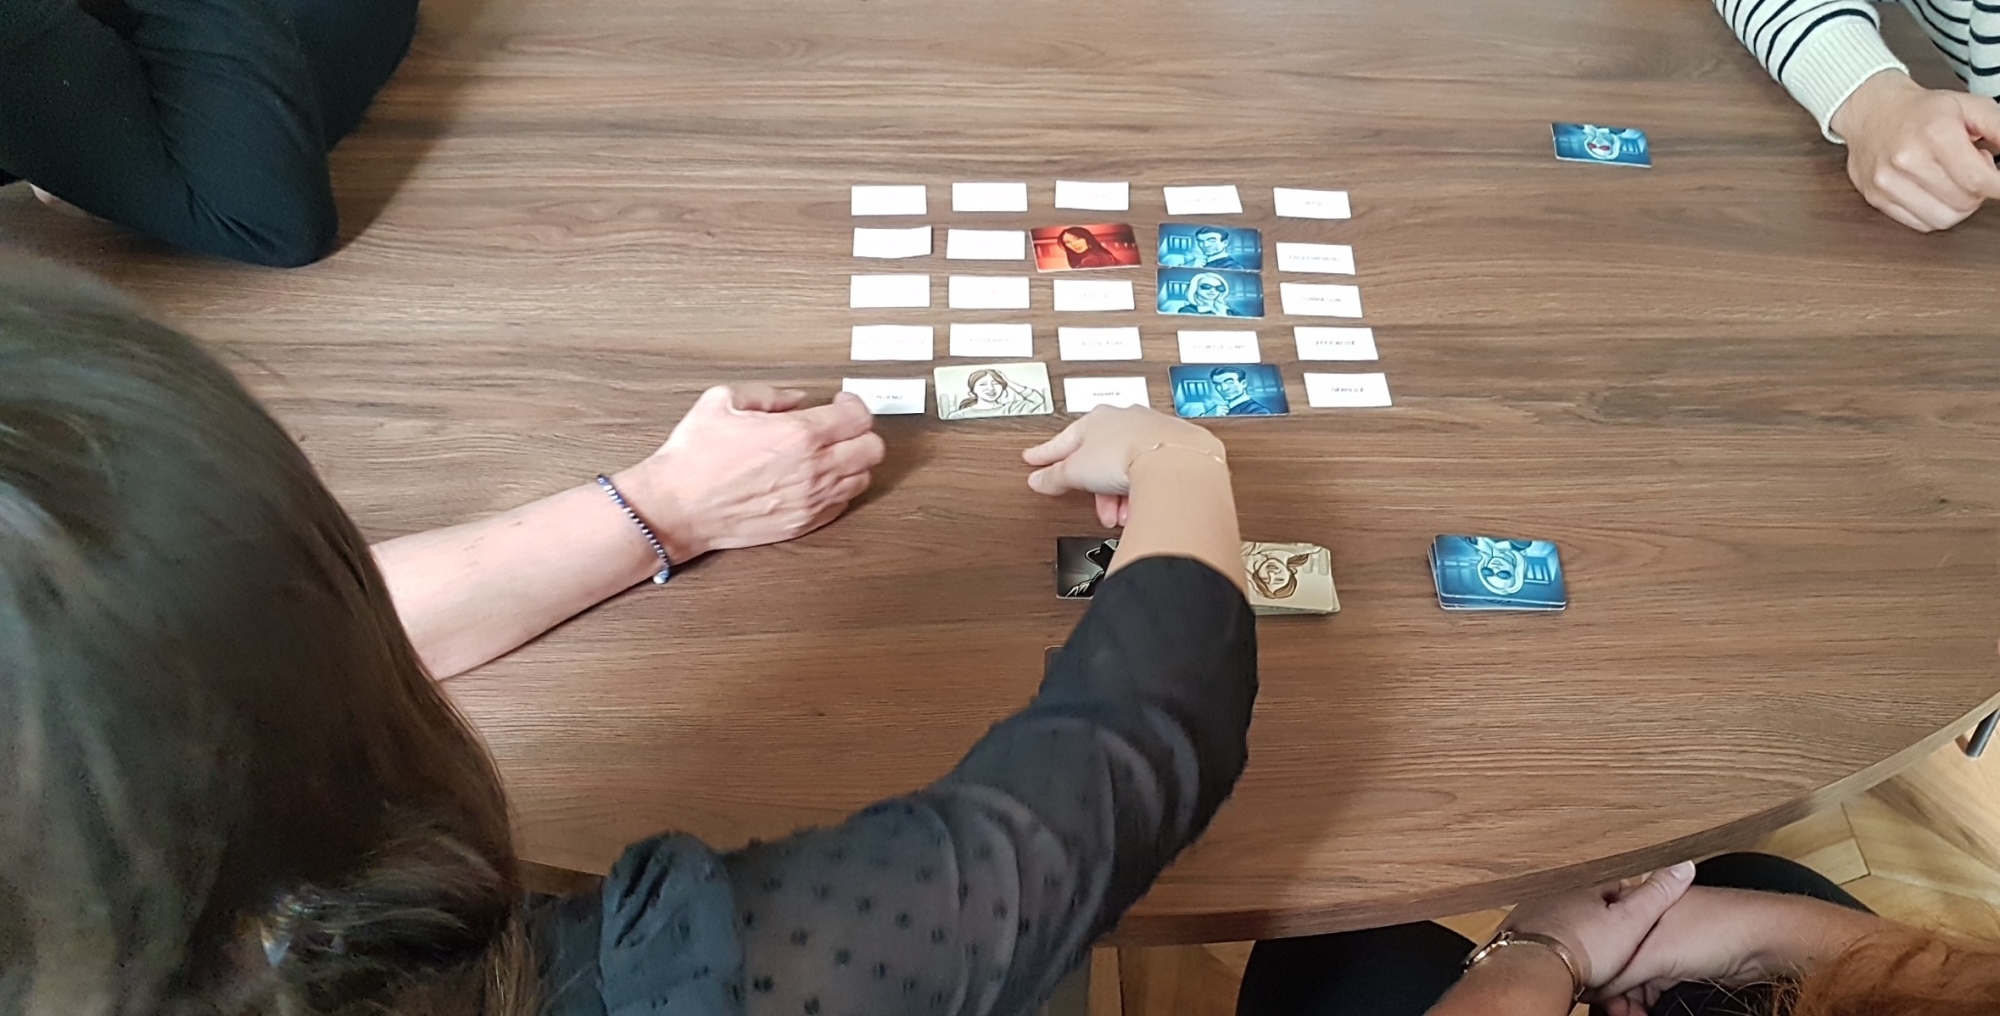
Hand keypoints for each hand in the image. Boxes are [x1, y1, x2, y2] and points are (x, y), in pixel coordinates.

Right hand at [615, 384, 883, 559]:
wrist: (677, 506)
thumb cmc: (694, 458)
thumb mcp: (723, 401)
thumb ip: (769, 394)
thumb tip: (795, 397)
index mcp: (798, 434)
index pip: (858, 416)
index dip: (853, 404)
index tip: (842, 402)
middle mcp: (813, 469)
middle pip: (873, 449)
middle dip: (861, 433)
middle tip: (842, 428)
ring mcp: (811, 500)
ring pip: (863, 479)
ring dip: (853, 463)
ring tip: (831, 454)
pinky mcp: (804, 523)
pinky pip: (842, 505)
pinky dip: (838, 490)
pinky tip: (818, 480)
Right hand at [1021, 406, 1224, 526]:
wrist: (1172, 462)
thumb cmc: (1127, 453)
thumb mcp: (1077, 471)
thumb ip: (1055, 476)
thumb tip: (1038, 479)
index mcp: (1097, 419)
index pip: (1064, 440)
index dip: (1047, 454)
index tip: (1034, 460)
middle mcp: (1125, 421)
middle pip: (1101, 461)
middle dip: (1098, 492)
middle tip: (1099, 511)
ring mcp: (1151, 434)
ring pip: (1128, 471)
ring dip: (1120, 498)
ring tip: (1122, 517)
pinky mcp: (1174, 449)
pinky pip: (1150, 475)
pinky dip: (1142, 492)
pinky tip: (1140, 509)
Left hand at [1498, 862, 1695, 991]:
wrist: (1538, 966)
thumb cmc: (1585, 948)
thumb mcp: (1632, 920)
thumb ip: (1657, 893)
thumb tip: (1683, 866)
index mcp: (1587, 894)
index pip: (1611, 888)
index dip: (1625, 898)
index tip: (1632, 908)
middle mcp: (1557, 900)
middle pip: (1581, 903)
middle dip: (1593, 914)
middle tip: (1606, 933)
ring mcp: (1534, 917)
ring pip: (1557, 919)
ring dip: (1569, 930)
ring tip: (1582, 948)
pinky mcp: (1517, 938)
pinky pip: (1535, 938)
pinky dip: (1546, 945)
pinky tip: (1554, 957)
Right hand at [1596, 887, 1880, 1015]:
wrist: (1768, 940)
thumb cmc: (1715, 929)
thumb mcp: (1655, 953)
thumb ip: (1617, 973)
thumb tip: (1588, 990)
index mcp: (1632, 905)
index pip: (1598, 941)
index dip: (1593, 971)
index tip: (1591, 998)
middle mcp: (1643, 922)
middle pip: (1613, 963)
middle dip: (1610, 993)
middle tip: (1613, 1014)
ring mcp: (1663, 943)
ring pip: (1631, 979)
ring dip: (1627, 1001)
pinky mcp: (1680, 963)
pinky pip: (1650, 987)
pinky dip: (1644, 1002)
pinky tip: (1642, 1013)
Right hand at [1829, 70, 1999, 231]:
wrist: (1871, 111)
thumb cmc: (1922, 111)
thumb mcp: (1970, 107)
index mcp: (1935, 133)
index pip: (1979, 180)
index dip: (1999, 188)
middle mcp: (1907, 159)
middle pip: (1964, 202)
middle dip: (1978, 191)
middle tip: (1971, 170)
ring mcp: (1888, 182)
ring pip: (1944, 219)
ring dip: (1958, 205)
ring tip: (1952, 181)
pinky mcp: (1876, 198)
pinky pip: (1921, 224)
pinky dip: (1935, 212)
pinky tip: (1933, 191)